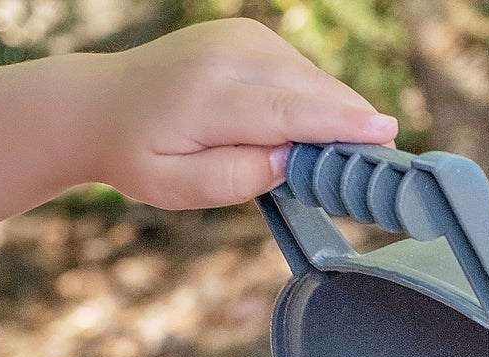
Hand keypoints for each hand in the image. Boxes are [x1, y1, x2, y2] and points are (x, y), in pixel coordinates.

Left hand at [92, 19, 397, 209]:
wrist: (104, 103)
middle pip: (309, 90)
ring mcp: (240, 38)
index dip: (339, 124)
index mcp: (207, 97)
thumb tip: (290, 160)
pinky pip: (300, 71)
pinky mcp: (249, 35)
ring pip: (311, 79)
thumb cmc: (139, 154)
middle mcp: (227, 55)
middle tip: (381, 161)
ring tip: (345, 153)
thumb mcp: (177, 188)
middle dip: (350, 122)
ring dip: (333, 114)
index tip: (384, 133)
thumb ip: (235, 177)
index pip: (287, 111)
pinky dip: (315, 100)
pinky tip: (314, 129)